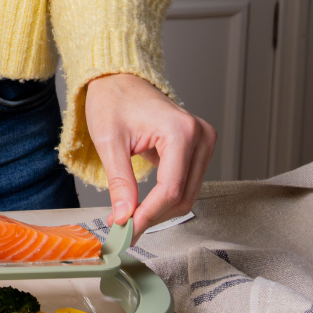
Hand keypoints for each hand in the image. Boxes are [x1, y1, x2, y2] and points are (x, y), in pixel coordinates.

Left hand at [84, 73, 215, 241]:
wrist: (118, 80)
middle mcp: (200, 136)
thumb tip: (124, 217)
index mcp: (180, 131)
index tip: (127, 231)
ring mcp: (203, 141)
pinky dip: (164, 198)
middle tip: (124, 229)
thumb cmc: (112, 101)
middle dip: (153, 216)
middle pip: (182, 196)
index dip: (148, 215)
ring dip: (159, 211)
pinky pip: (186, 184)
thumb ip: (120, 182)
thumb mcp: (109, 143)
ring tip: (129, 216)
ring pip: (187, 194)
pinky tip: (142, 203)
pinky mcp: (199, 148)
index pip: (170, 189)